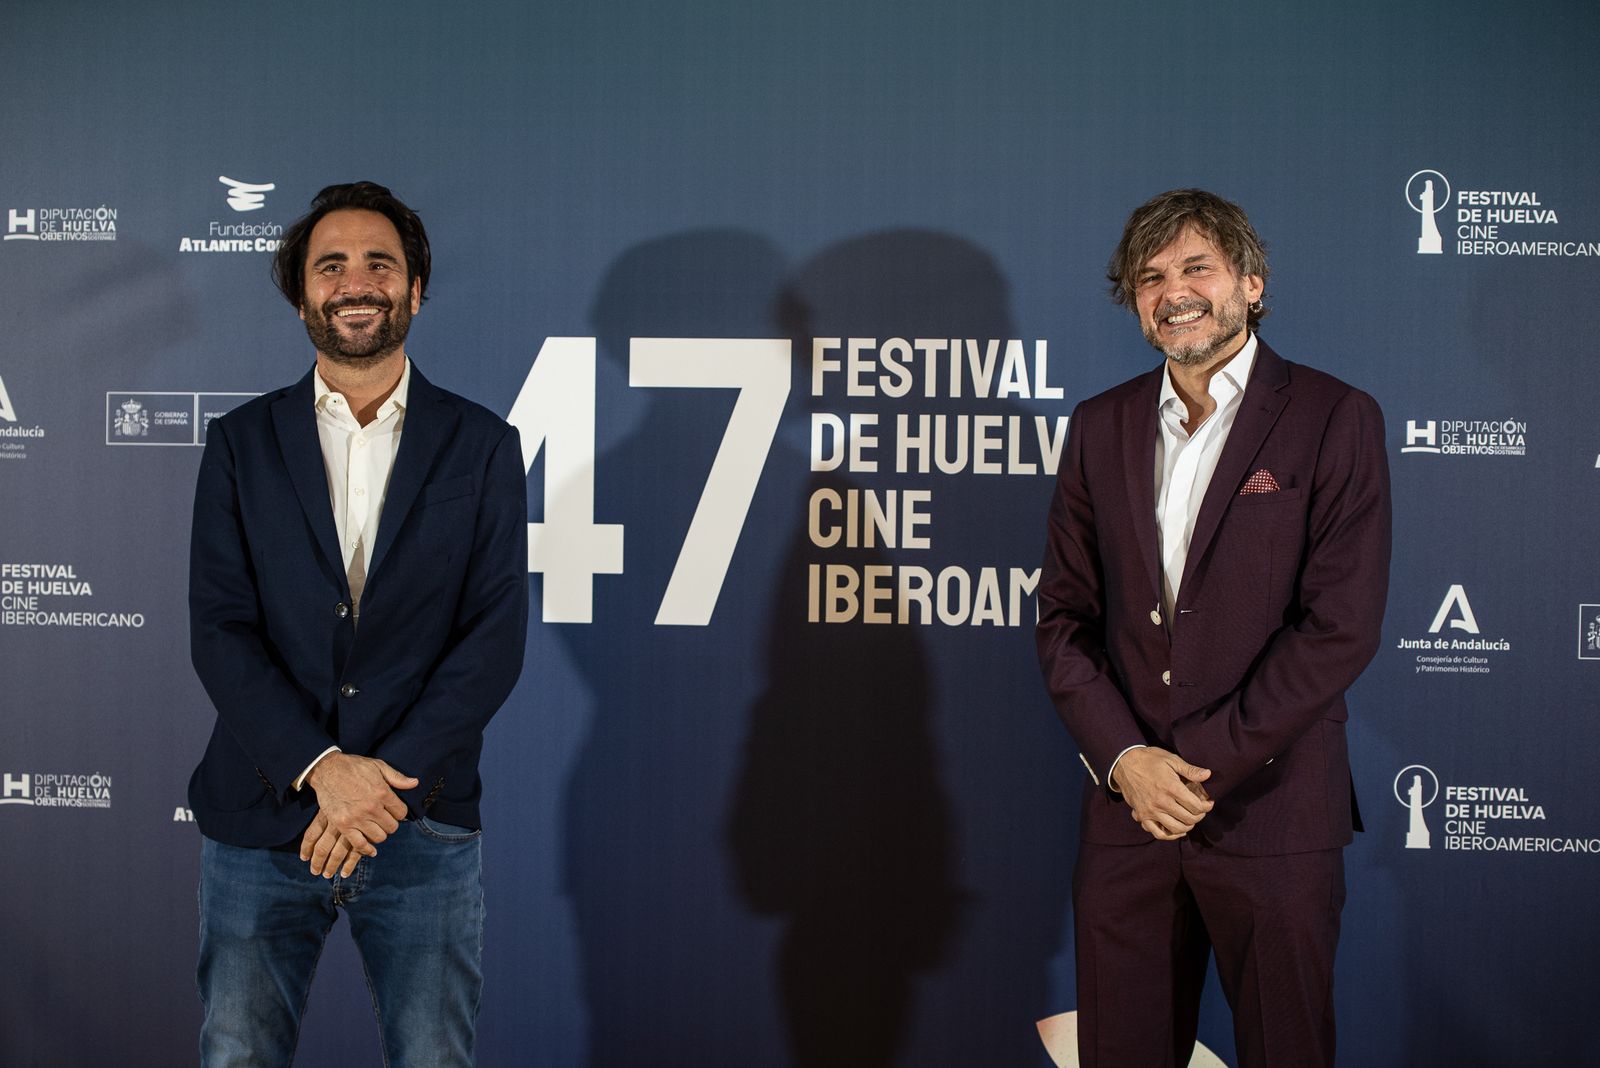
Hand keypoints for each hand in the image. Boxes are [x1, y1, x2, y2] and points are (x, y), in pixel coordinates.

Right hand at [299, 754, 417, 877]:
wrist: (327, 770)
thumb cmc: (353, 766)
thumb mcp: (378, 765)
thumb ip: (397, 777)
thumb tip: (415, 783)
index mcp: (382, 792)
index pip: (402, 813)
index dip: (400, 812)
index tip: (394, 810)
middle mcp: (371, 807)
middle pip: (392, 827)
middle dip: (390, 823)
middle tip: (384, 819)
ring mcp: (357, 818)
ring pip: (379, 837)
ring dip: (379, 834)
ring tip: (375, 827)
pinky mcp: (343, 825)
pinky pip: (359, 844)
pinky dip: (366, 849)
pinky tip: (370, 848)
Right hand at [1110, 748, 1212, 840]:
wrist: (1124, 763)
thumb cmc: (1149, 759)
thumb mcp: (1171, 759)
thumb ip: (1190, 769)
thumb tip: (1208, 774)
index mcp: (1171, 787)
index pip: (1196, 806)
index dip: (1206, 806)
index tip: (1208, 803)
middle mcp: (1161, 802)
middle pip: (1189, 819)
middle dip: (1199, 816)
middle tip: (1200, 810)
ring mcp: (1151, 811)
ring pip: (1176, 828)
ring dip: (1188, 826)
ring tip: (1190, 818)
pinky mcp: (1142, 815)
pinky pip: (1158, 833)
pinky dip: (1170, 835)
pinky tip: (1176, 829)